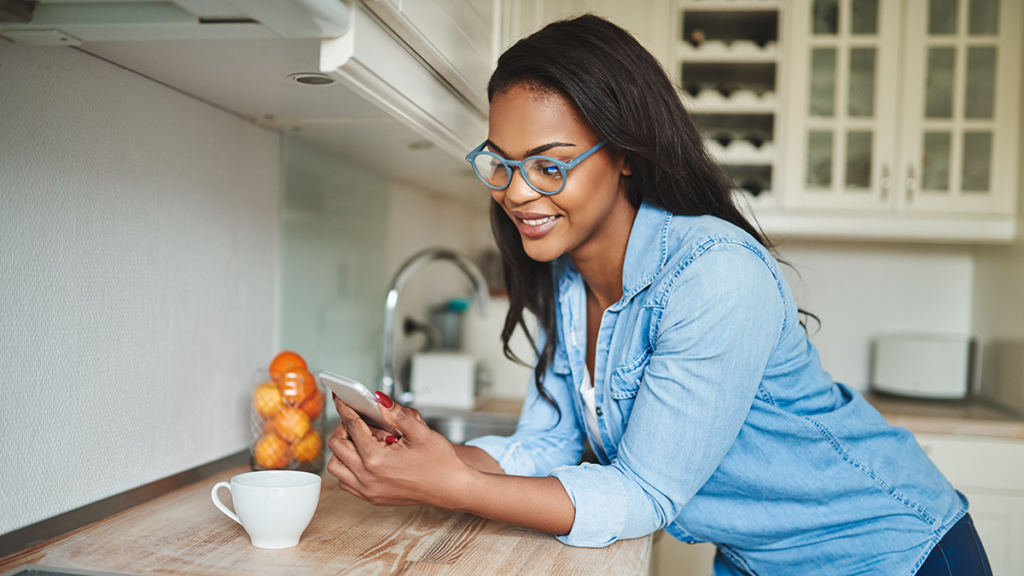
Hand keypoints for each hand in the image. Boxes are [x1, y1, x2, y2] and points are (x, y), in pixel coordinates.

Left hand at [327, 391, 473, 508]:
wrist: (451, 489)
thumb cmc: (440, 463)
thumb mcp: (421, 432)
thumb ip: (397, 414)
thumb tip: (379, 400)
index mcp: (376, 459)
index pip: (352, 427)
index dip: (346, 409)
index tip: (342, 400)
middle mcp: (367, 477)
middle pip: (337, 446)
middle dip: (343, 428)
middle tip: (357, 419)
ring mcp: (368, 490)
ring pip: (336, 467)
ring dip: (342, 450)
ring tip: (359, 440)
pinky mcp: (372, 498)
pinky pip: (346, 482)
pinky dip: (347, 468)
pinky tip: (363, 458)